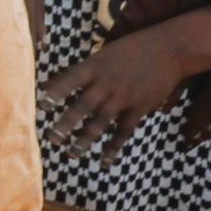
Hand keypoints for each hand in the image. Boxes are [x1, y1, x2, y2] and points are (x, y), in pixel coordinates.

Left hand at [38, 29, 185, 165]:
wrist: (169, 50)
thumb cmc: (129, 51)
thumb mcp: (103, 55)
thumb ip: (80, 72)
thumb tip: (50, 84)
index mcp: (94, 66)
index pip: (70, 80)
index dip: (56, 92)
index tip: (41, 106)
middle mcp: (107, 83)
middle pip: (83, 105)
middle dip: (67, 123)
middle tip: (52, 138)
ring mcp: (124, 96)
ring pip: (101, 122)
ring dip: (86, 139)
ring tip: (72, 154)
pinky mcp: (140, 108)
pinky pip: (124, 131)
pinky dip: (114, 146)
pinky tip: (104, 160)